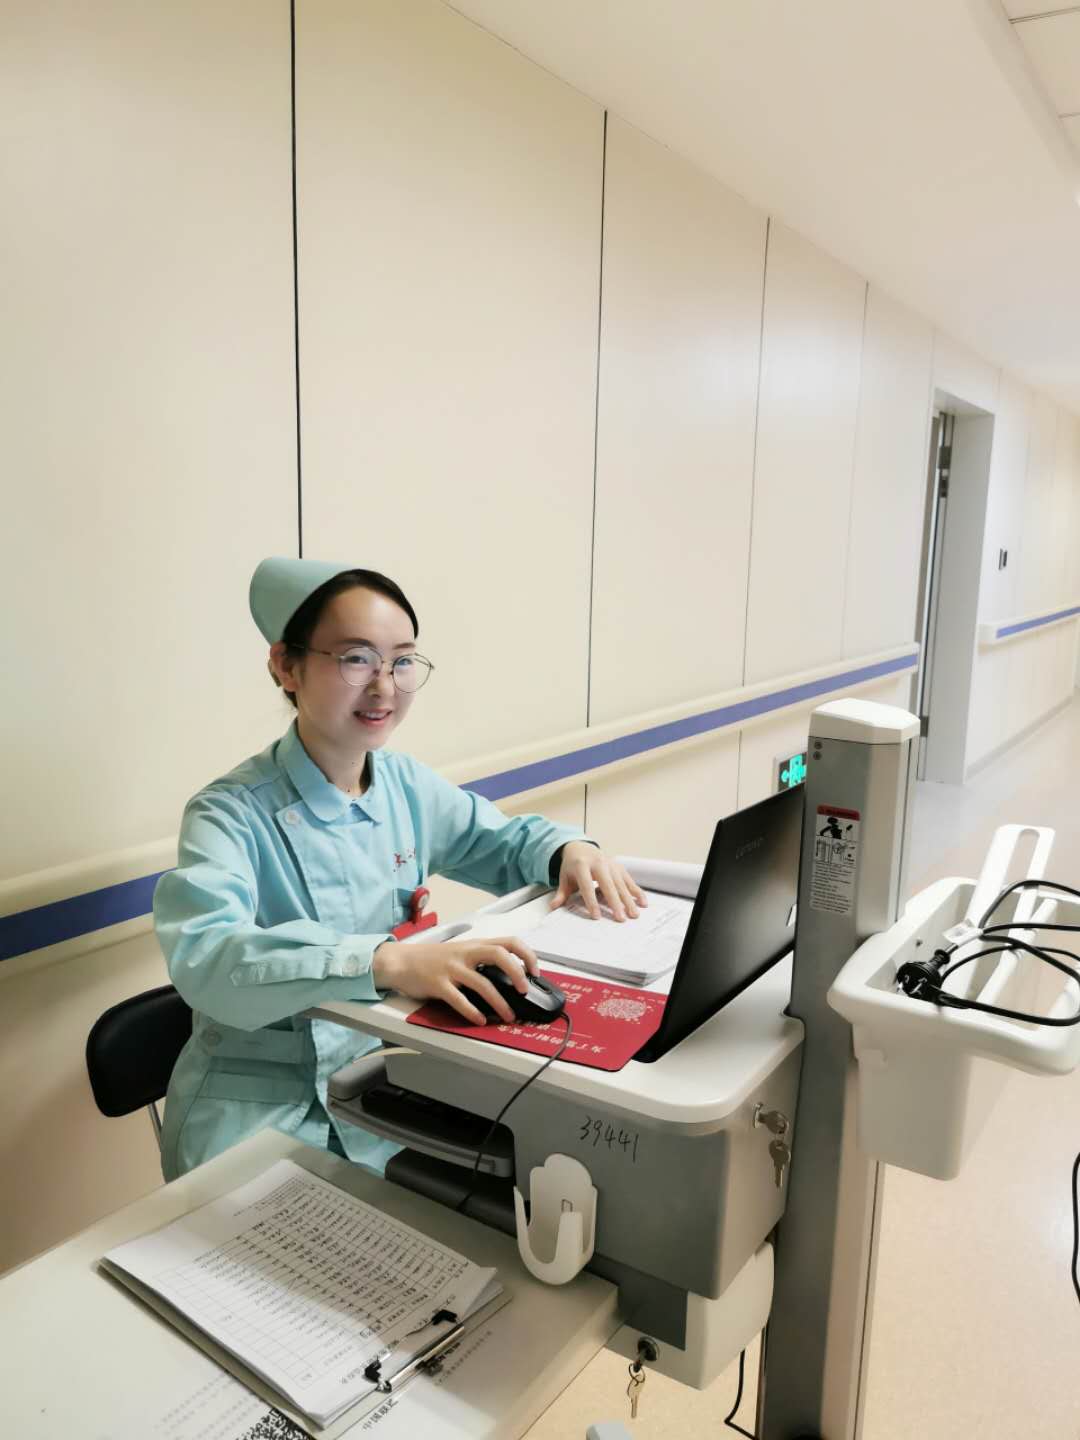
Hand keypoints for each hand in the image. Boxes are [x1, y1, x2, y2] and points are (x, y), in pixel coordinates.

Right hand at [372, 937, 539, 1024]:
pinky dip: (472, 1011)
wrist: (400, 962)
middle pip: (499, 955)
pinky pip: (459, 999)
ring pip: (482, 983)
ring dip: (499, 1002)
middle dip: (517, 973)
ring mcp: (451, 968)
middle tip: (524, 991)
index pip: (508, 942)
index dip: (527, 955)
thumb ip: (481, 960)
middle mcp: (465, 953)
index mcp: (474, 945)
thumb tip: (510, 978)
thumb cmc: (432, 959)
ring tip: (508, 1016)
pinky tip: (480, 1020)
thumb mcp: (460, 953)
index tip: (535, 971)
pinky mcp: (438, 983)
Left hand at [549, 842, 647, 921]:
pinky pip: (629, 880)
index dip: (592, 902)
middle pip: (608, 885)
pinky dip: (637, 891)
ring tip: (634, 915)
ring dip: (629, 900)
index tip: (596, 916)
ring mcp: (611, 864)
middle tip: (620, 918)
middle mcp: (599, 863)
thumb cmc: (572, 866)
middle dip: (615, 902)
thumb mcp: (564, 878)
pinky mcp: (619, 867)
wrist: (581, 847)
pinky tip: (643, 903)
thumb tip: (553, 907)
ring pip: (621, 884)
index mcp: (582, 866)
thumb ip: (561, 893)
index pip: (587, 886)